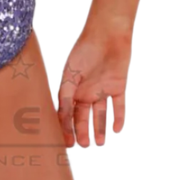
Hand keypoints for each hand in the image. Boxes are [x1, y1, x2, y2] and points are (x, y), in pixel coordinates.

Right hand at [57, 24, 130, 146]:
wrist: (107, 33)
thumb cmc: (84, 50)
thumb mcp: (71, 74)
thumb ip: (66, 96)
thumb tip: (60, 118)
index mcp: (71, 86)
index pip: (66, 111)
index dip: (65, 126)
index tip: (66, 142)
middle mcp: (86, 90)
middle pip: (83, 115)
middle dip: (82, 131)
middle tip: (82, 145)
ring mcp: (102, 89)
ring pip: (100, 113)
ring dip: (100, 128)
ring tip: (100, 143)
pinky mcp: (118, 87)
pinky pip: (119, 106)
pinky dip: (119, 117)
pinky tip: (118, 129)